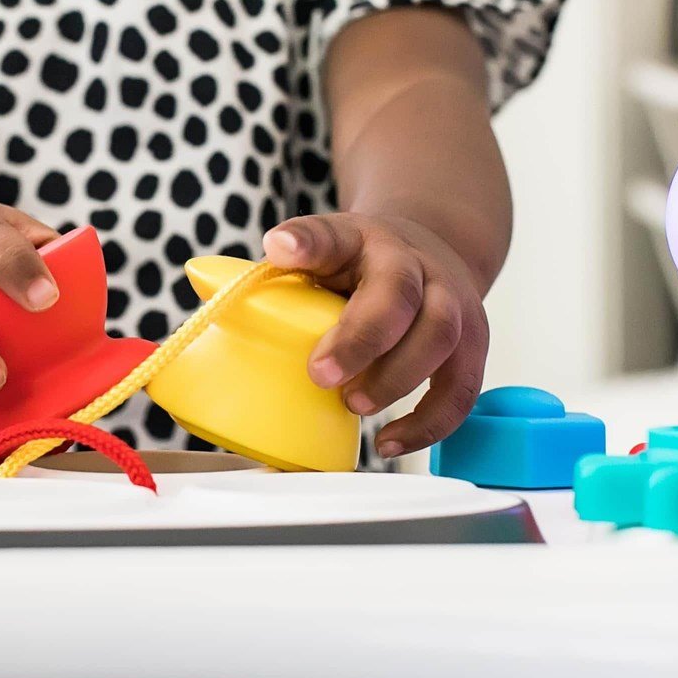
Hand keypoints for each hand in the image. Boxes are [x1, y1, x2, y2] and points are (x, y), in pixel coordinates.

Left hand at [262, 213, 488, 459]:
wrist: (432, 249)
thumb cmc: (359, 265)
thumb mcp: (321, 251)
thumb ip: (278, 270)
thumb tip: (203, 281)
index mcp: (360, 238)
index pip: (330, 233)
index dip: (305, 242)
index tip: (279, 250)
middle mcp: (412, 263)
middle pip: (397, 294)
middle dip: (360, 338)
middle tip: (321, 374)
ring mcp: (451, 300)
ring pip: (441, 335)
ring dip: (397, 378)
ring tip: (355, 405)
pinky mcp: (473, 344)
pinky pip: (462, 388)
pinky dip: (429, 423)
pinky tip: (390, 443)